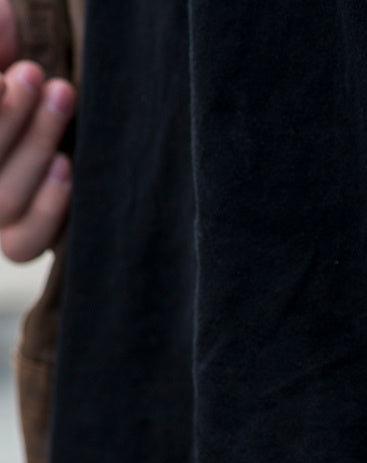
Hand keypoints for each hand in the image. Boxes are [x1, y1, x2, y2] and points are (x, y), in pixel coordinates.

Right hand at [0, 1, 74, 261]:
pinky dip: (48, 209)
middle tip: (37, 75)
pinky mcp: (17, 242)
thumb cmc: (14, 101)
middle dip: (9, 116)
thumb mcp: (2, 72)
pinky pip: (25, 243)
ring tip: (62, 99)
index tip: (7, 73)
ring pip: (4, 198)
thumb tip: (2, 11)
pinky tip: (67, 169)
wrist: (46, 137)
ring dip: (36, 147)